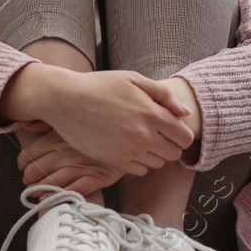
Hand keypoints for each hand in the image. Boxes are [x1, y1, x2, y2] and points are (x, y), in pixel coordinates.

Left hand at [16, 124, 123, 196]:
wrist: (132, 129)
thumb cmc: (97, 122)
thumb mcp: (71, 116)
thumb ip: (47, 121)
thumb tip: (26, 126)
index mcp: (59, 135)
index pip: (32, 151)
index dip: (23, 161)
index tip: (21, 165)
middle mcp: (69, 151)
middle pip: (39, 168)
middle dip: (30, 177)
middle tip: (27, 180)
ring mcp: (84, 165)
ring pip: (54, 181)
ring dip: (40, 189)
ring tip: (34, 191)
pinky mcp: (100, 177)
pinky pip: (75, 190)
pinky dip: (60, 195)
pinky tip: (49, 198)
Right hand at [20, 67, 194, 174]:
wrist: (65, 99)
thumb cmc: (99, 86)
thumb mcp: (133, 79)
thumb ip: (163, 95)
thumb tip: (185, 113)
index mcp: (152, 113)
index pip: (185, 137)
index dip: (181, 134)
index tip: (171, 129)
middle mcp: (144, 135)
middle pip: (174, 154)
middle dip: (169, 145)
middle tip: (155, 134)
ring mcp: (129, 150)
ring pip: (158, 164)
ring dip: (153, 154)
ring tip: (138, 139)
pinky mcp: (115, 160)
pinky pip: (140, 170)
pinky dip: (138, 162)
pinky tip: (128, 147)